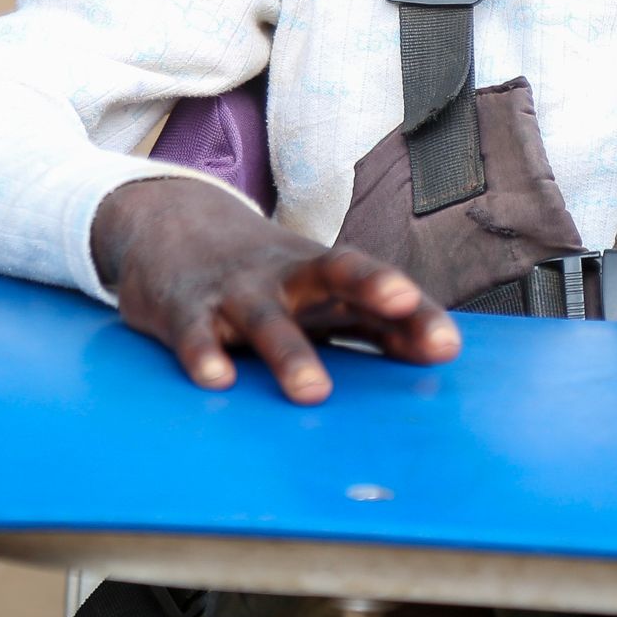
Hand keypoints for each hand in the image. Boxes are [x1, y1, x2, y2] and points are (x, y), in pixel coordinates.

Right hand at [90, 178, 459, 403]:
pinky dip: (204, 354)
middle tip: (402, 304)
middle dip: (371, 285)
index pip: (380, 291)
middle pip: (335, 272)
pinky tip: (217, 379)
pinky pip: (195, 333)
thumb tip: (441, 354)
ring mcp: (236, 292)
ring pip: (266, 317)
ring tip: (313, 391)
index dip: (415, 315)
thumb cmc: (265, 277)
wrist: (171, 225)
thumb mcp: (318, 293)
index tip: (446, 345)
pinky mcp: (185, 309)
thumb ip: (372, 323)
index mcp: (324, 276)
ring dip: (291, 352)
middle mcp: (286, 278)